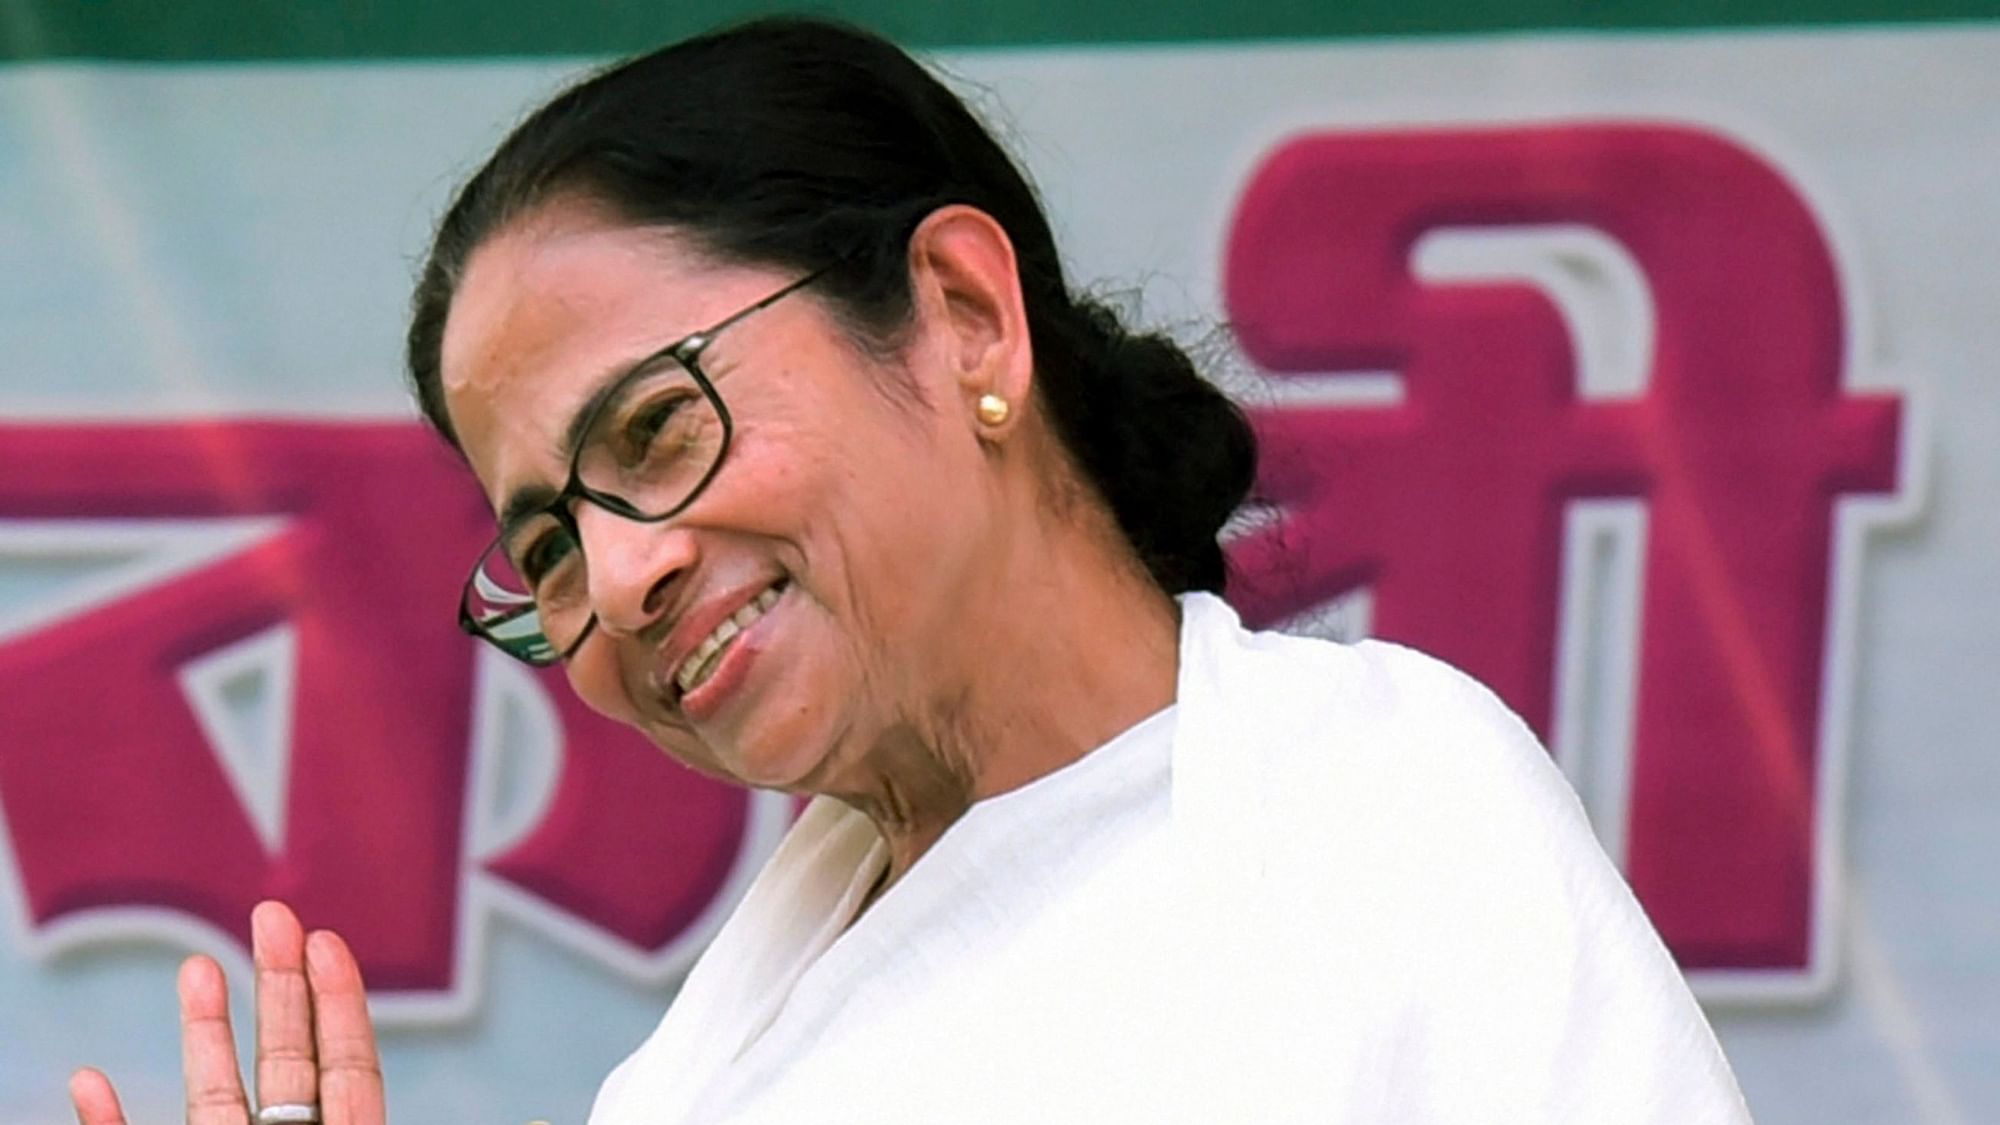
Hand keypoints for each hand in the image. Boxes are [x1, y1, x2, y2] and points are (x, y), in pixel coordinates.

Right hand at [69, 901, 385, 1124]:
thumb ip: (350, 1113)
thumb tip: (363, 1102)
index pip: (348, 1070)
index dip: (340, 1004)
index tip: (325, 939)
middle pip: (288, 1063)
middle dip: (280, 984)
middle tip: (274, 912)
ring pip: (213, 1099)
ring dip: (203, 1032)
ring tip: (196, 966)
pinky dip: (106, 1122)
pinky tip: (88, 1080)